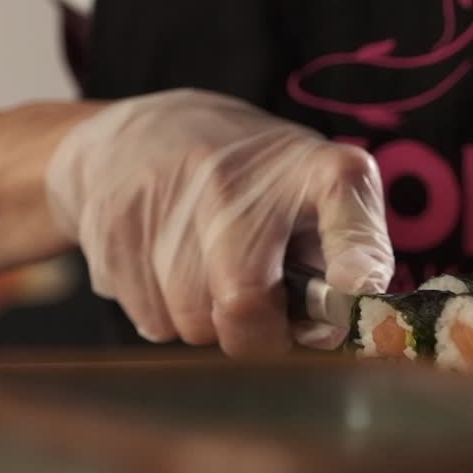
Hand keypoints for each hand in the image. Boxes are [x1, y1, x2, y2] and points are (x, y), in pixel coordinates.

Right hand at [46, 89, 392, 354]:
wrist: (131, 139)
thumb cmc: (247, 187)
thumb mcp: (308, 193)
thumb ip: (338, 258)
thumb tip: (332, 332)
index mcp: (308, 165)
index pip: (346, 204)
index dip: (355, 259)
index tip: (357, 291)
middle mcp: (236, 174)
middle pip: (246, 304)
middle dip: (257, 334)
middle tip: (259, 311)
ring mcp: (170, 196)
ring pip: (194, 325)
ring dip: (206, 322)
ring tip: (204, 272)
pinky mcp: (115, 226)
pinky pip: (152, 323)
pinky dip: (164, 315)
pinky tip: (166, 268)